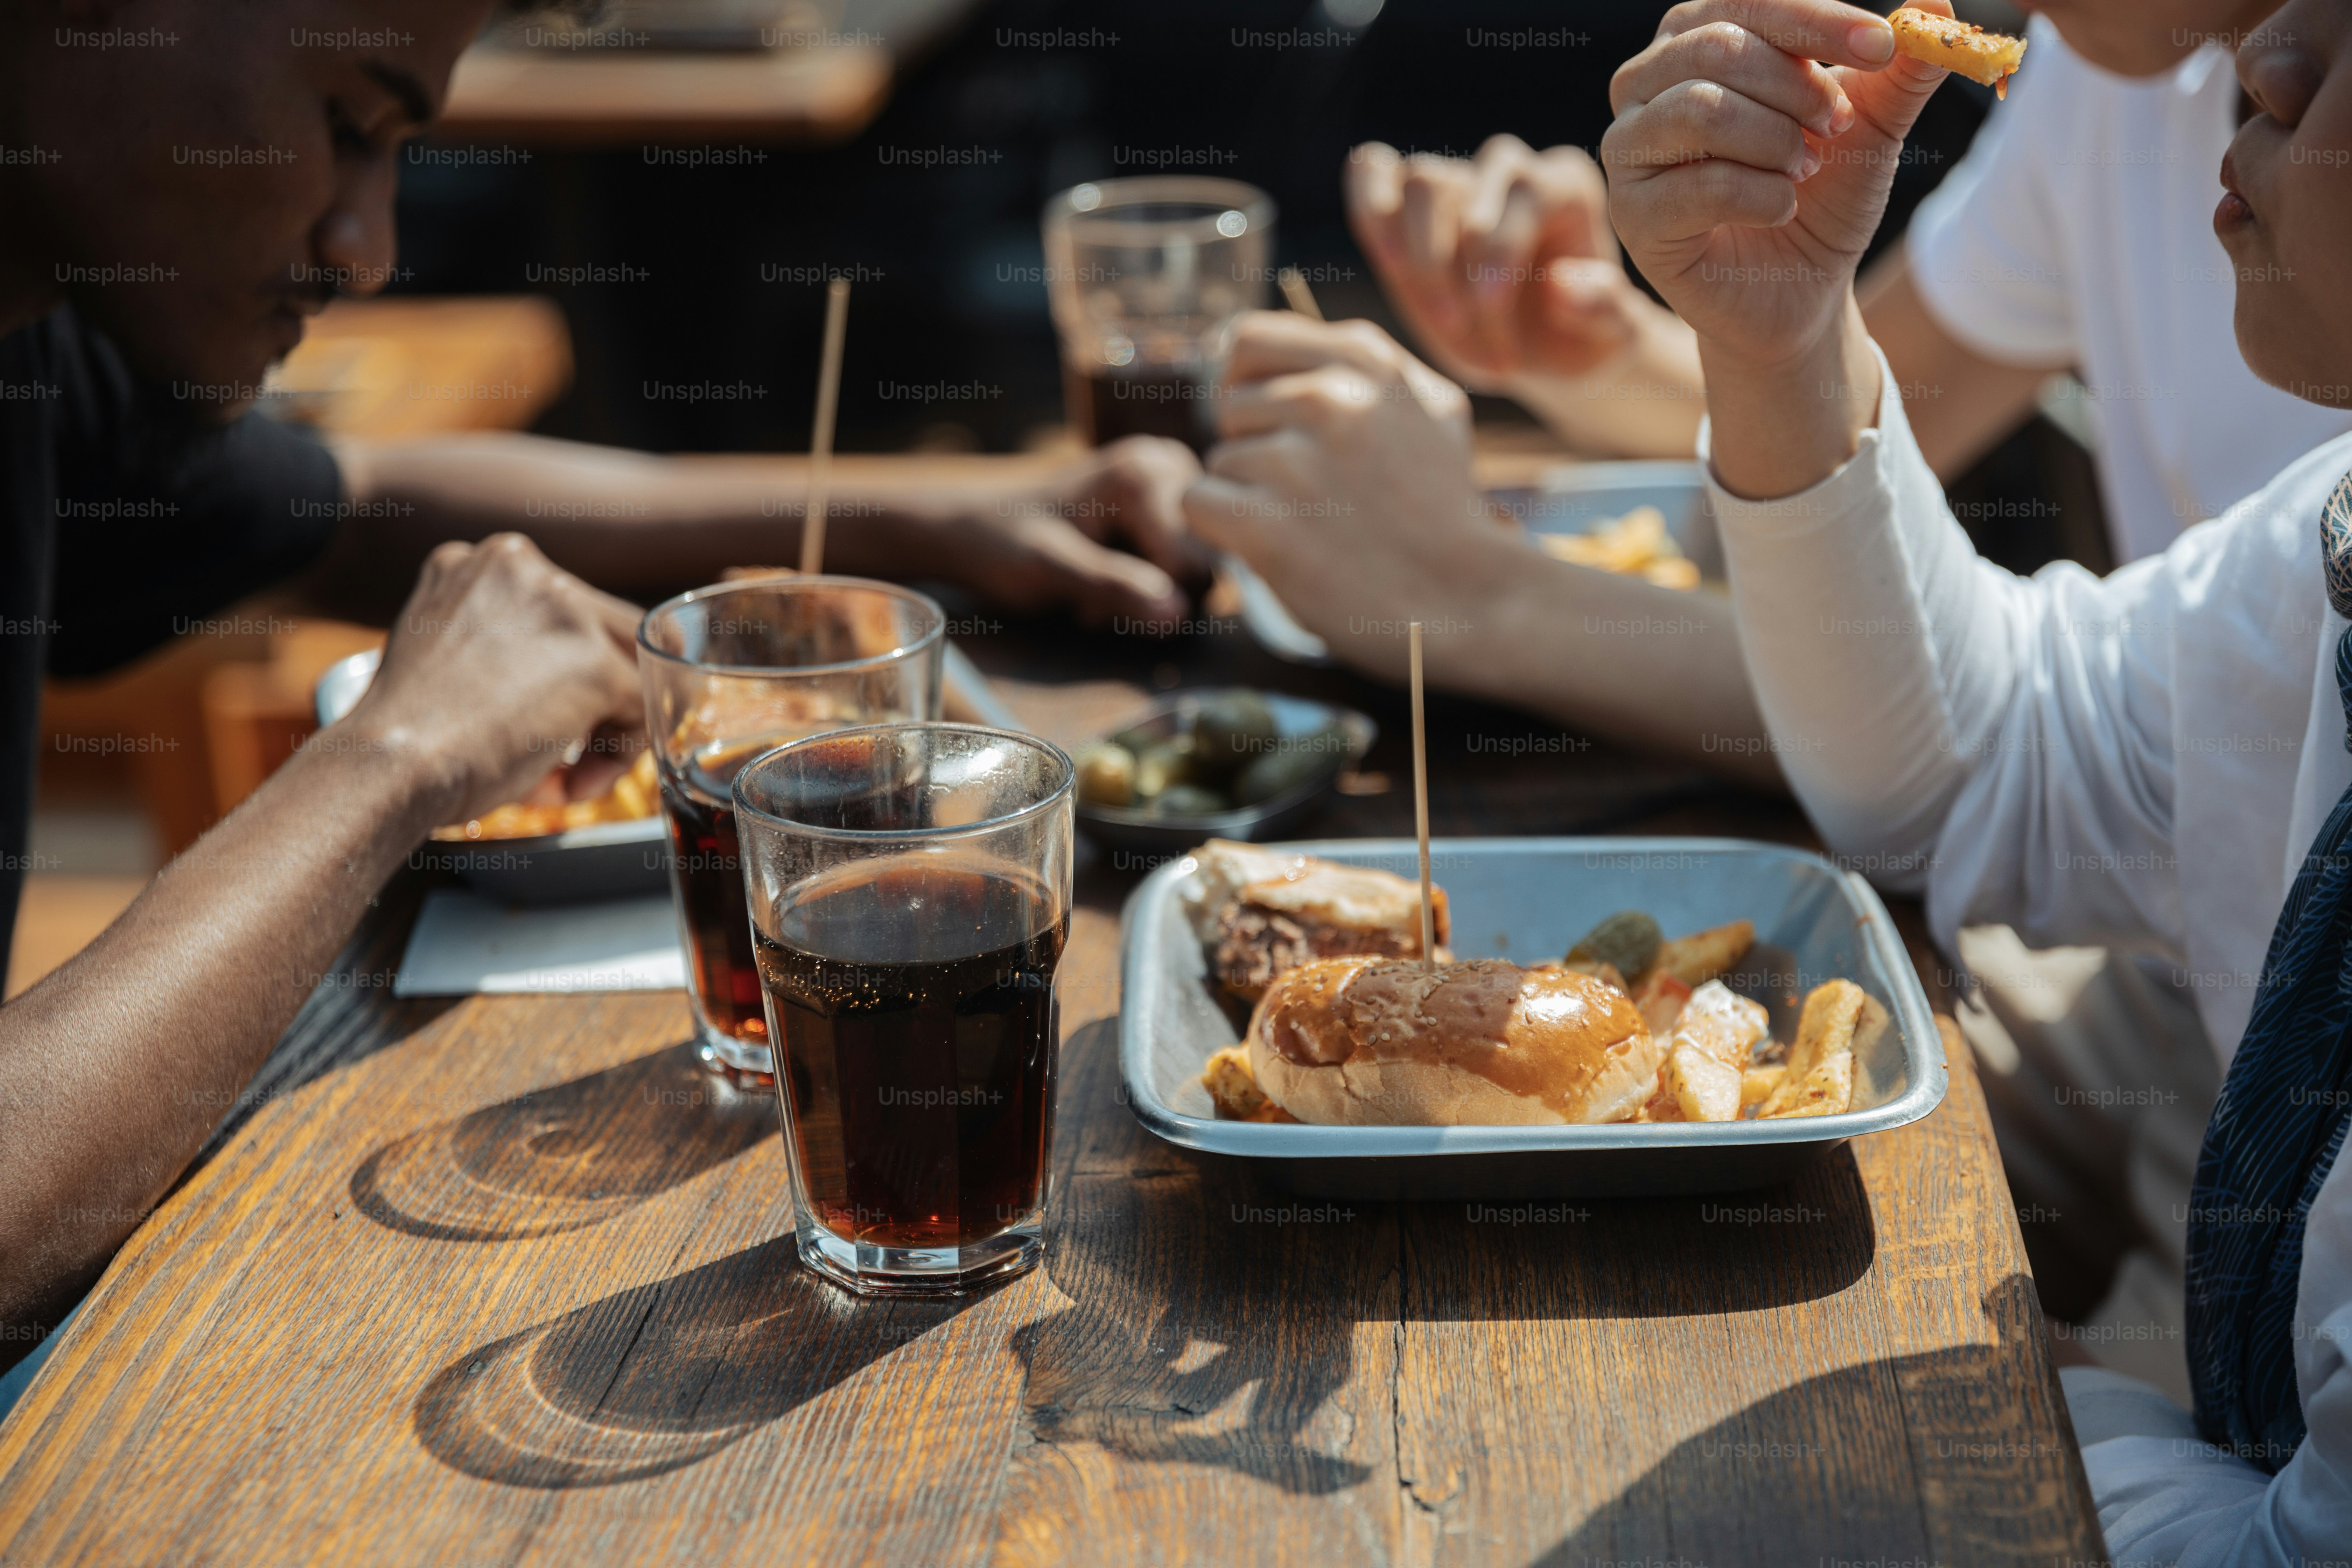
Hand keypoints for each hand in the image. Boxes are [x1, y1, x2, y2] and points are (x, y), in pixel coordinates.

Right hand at [340, 533, 646, 823]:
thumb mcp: (452, 653)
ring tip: (566, 776)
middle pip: (607, 634)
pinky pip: (639, 710)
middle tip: (569, 758)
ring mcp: (563, 610)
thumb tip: (561, 674)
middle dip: (598, 703)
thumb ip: (505, 643)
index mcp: (485, 561)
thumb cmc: (410, 733)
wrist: (388, 763)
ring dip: (607, 731)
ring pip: (629, 670)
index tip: (543, 717)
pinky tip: (564, 785)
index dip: (567, 674)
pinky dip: (616, 757)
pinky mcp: (593, 663)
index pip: (568, 611)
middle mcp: (525, 567)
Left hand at [906, 435, 1203, 627]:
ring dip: (1147, 590)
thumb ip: (1114, 587)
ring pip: (1195, 567)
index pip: (1194, 565)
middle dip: (1151, 593)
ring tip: (1094, 584)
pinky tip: (1107, 571)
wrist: (969, 527)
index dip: (1151, 598)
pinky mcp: (1165, 499)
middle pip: (1203, 564)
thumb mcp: (1051, 569)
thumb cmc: (1000, 544)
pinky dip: (1147, 577)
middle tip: (1090, 596)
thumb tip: (1179, 614)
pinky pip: (1181, 558)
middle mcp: (1169, 467)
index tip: (1089, 602)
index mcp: (1145, 476)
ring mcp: (1169, 481)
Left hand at [1181, 313, 1510, 680]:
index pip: (1249, 340)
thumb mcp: (1429, 411)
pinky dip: (1223, 531)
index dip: (1248, 386)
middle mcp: (1331, 397)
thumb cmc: (1445, 512)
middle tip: (1315, 493)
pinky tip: (1276, 547)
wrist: (1474, 601)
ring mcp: (1297, 460)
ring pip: (1220, 459)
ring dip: (1251, 498)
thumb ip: (1358, 367)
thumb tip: (1248, 343)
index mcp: (1366, 360)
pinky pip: (1198, 502)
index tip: (1272, 425)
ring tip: (1314, 527)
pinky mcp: (1266, 523)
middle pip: (1231, 406)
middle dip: (1258, 449)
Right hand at [1348, 135, 1649, 386]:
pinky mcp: (1406, 199)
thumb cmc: (1576, 340)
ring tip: (1441, 324)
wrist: (1539, 354)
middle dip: (1448, 270)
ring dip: (1415, 263)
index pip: (1523, 191)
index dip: (1497, 251)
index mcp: (1566, 187)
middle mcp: (1510, 171)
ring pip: (1418, 183)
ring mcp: (1456, 180)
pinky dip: (1369, 209)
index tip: (1490, 312)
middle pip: (1461, 186)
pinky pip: (1371, 171)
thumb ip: (1603, 312)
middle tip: (1464, 338)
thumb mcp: (1610, 339)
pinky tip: (1386, 261)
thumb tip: (1564, 284)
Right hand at [1603, 0, 1947, 372]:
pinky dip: (1761, 197)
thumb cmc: (1823, 195)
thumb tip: (1938, 2)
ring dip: (1775, 140)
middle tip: (1839, 126)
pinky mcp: (1633, 218)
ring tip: (1806, 169)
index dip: (1817, 20)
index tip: (1885, 46)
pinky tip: (1783, 208)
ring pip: (1699, 110)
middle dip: (1796, 87)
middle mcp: (1645, 87)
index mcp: (1692, 40)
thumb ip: (1900, 68)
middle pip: (1715, 48)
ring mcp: (1629, 153)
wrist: (1801, 289)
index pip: (1746, 4)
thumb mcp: (1872, 123)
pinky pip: (1698, 187)